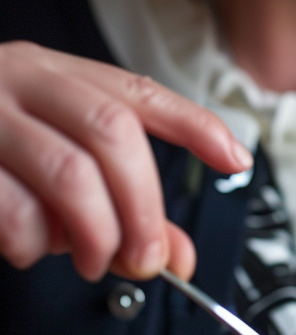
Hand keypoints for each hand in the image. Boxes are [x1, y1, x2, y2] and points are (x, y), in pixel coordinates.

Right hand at [0, 41, 252, 281]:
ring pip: (68, 171)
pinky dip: (33, 242)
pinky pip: (11, 206)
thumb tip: (178, 258)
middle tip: (146, 256)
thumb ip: (113, 203)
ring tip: (94, 260)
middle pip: (113, 133)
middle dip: (143, 205)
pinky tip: (30, 249)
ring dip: (96, 231)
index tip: (234, 159)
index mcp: (53, 73)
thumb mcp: (48, 158)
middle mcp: (20, 80)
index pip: (137, 91)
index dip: (193, 123)